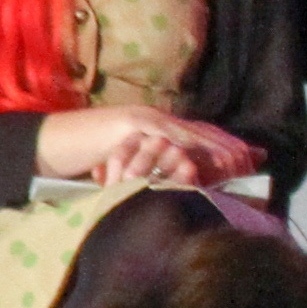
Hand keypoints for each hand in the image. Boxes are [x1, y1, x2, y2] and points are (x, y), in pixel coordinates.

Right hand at [45, 109, 262, 189]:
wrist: (53, 143)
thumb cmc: (88, 160)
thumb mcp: (128, 167)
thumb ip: (152, 172)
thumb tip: (174, 187)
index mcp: (159, 130)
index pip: (201, 136)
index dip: (227, 147)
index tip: (253, 160)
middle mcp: (157, 120)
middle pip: (203, 131)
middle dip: (230, 147)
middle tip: (253, 162)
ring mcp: (145, 120)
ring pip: (189, 132)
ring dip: (214, 148)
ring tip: (235, 163)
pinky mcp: (131, 124)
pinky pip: (162, 135)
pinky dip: (183, 146)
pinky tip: (199, 157)